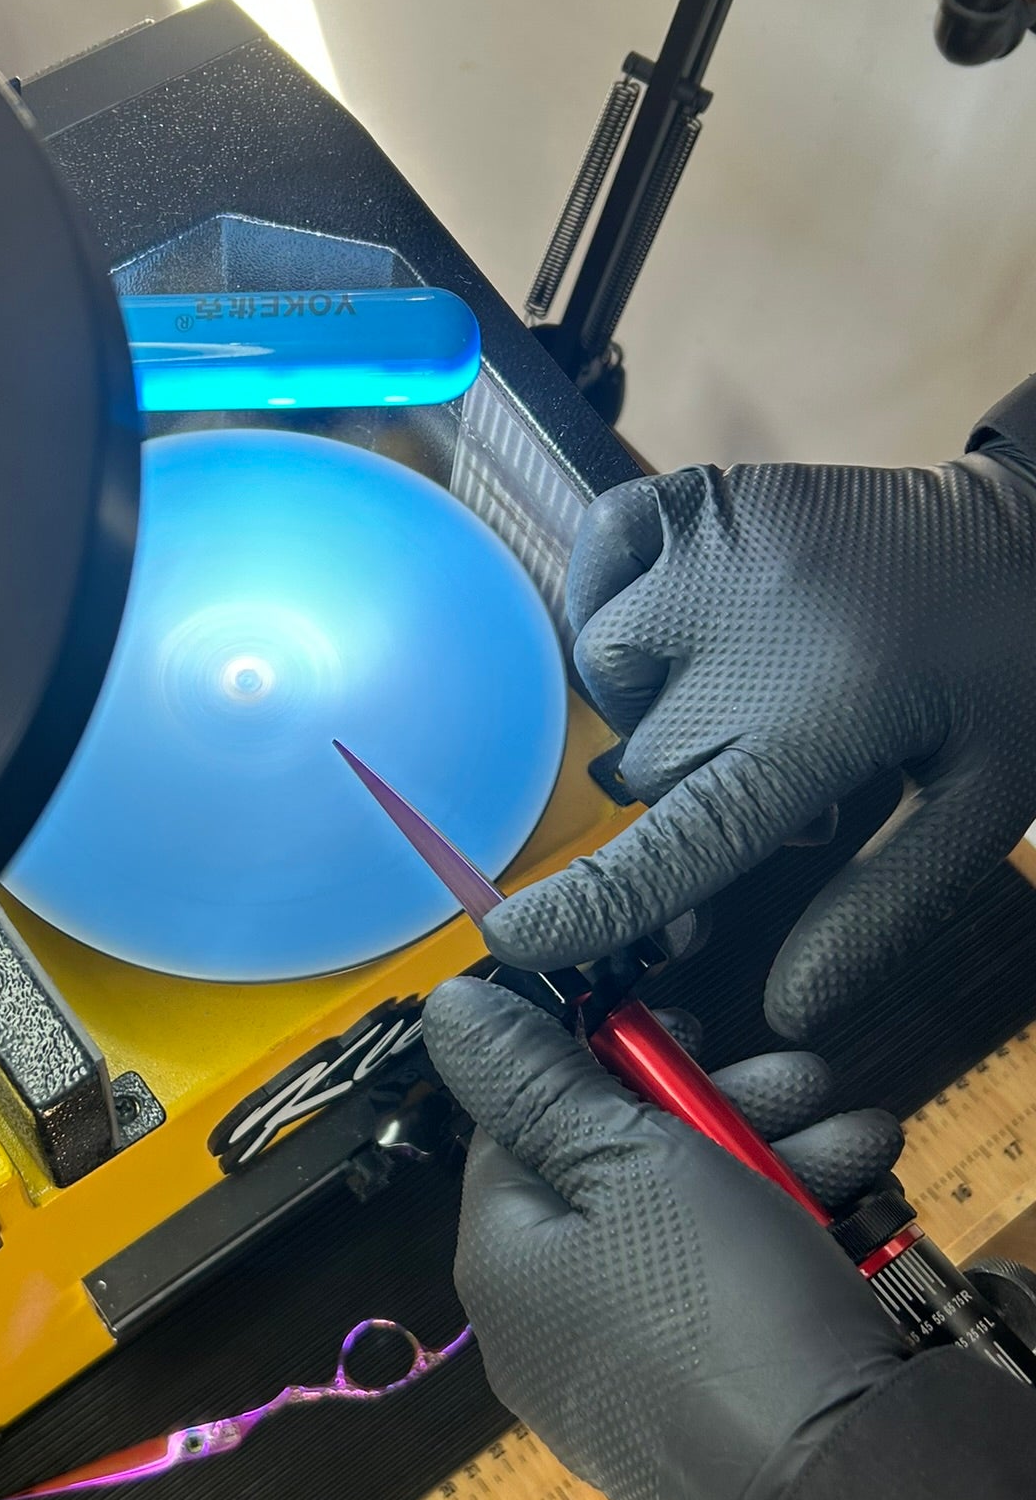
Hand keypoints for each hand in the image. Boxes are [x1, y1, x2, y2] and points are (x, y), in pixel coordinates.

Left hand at [423, 976, 907, 1499]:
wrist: (836, 1496)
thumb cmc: (716, 1305)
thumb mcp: (628, 1159)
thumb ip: (539, 1079)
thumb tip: (451, 1010)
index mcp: (500, 1259)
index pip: (519, 1127)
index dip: (597, 1064)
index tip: (677, 1031)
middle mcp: (544, 1324)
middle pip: (614, 1173)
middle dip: (715, 1109)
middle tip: (792, 1078)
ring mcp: (619, 1379)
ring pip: (686, 1229)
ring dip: (771, 1162)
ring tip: (852, 1130)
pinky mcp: (698, 1416)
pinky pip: (723, 1300)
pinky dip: (782, 1242)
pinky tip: (852, 1194)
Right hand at [485, 393, 1035, 1037]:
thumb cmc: (1017, 675)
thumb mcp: (987, 808)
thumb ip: (881, 911)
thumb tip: (787, 1006)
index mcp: (823, 723)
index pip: (676, 841)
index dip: (588, 905)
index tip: (513, 939)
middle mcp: (750, 635)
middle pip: (646, 767)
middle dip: (693, 791)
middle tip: (777, 776)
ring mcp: (718, 550)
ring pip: (608, 667)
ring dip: (653, 699)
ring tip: (738, 690)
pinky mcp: (708, 493)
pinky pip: (601, 549)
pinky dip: (612, 590)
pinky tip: (671, 614)